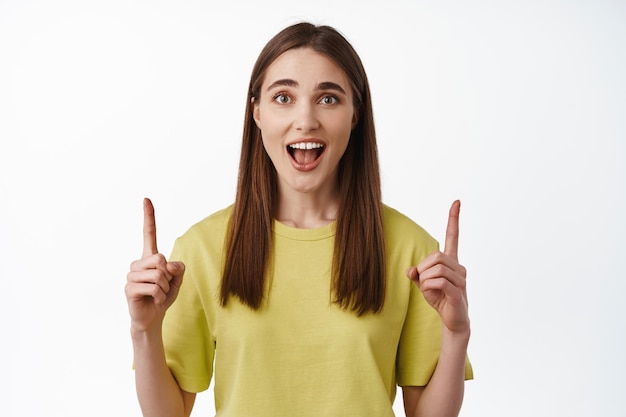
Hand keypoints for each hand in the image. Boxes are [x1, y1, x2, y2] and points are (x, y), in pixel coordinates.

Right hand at [125, 198, 184, 332]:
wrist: (152, 317)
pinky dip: (160, 296)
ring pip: (158, 275)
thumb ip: (178, 268)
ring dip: (164, 288)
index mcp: (150, 257)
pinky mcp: (129, 288)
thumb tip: (167, 264)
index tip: (146, 199)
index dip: (149, 217)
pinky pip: (153, 288)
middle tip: (163, 286)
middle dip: (168, 275)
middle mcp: (138, 263)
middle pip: (160, 259)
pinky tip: (154, 300)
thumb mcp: (177, 280)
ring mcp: (131, 275)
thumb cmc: (163, 296)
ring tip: (157, 294)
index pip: (149, 233)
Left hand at [406, 200, 468, 333]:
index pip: (453, 236)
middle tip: (422, 281)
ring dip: (425, 279)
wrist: (453, 320)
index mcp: (451, 261)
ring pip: (436, 269)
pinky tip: (432, 294)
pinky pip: (439, 282)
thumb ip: (417, 274)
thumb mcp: (424, 285)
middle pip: (436, 256)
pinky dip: (429, 286)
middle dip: (423, 268)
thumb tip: (411, 270)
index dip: (453, 219)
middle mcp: (459, 267)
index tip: (456, 202)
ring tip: (429, 289)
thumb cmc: (440, 299)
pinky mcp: (459, 291)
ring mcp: (461, 279)